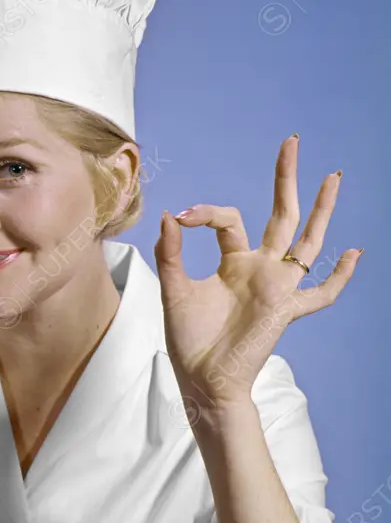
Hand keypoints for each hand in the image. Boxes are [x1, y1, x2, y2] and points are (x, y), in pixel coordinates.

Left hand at [153, 134, 362, 419]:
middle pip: (280, 215)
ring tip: (333, 177)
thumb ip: (172, 254)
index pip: (228, 219)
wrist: (202, 380)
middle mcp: (259, 268)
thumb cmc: (188, 339)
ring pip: (307, 241)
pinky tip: (352, 254)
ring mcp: (277, 287)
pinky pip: (321, 295)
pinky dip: (338, 278)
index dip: (205, 212)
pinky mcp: (286, 310)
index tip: (181, 217)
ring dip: (321, 211)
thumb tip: (170, 215)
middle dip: (285, 179)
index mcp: (232, 261)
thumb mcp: (173, 290)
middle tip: (291, 142)